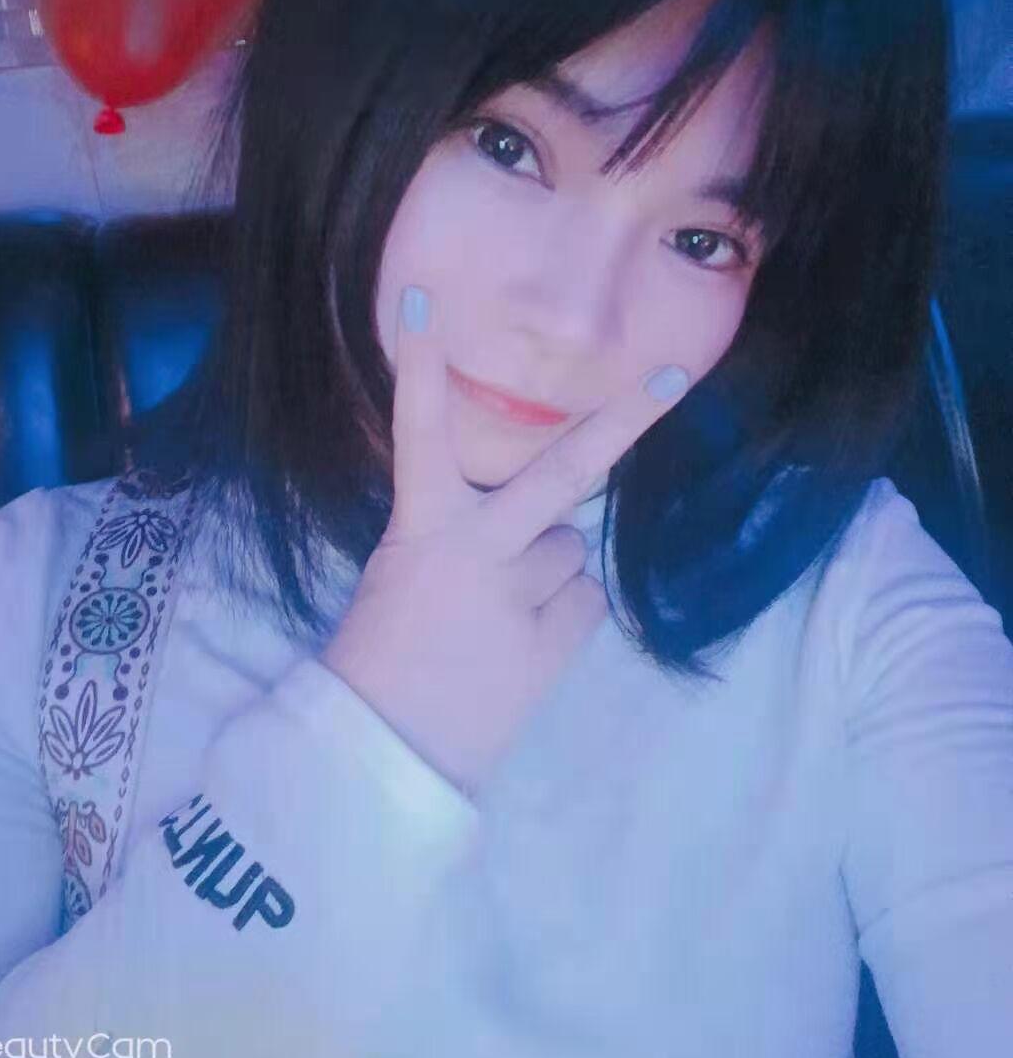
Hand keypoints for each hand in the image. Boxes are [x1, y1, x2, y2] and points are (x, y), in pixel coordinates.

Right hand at [320, 286, 690, 795]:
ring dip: (548, 574)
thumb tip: (542, 526)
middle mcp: (477, 548)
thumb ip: (461, 535)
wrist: (385, 753)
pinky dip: (562, 614)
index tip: (424, 304)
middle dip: (624, 421)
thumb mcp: (402, 574)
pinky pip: (583, 599)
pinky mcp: (556, 641)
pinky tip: (522, 646)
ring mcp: (522, 595)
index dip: (421, 368)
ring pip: (570, 550)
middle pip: (561, 473)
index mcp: (422, 528)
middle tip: (675, 375)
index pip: (419, 432)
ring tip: (499, 621)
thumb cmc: (382, 656)